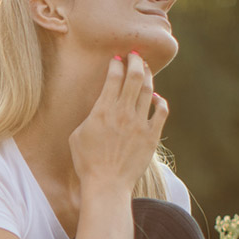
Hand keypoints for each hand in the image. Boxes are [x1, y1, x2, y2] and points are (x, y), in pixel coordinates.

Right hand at [68, 52, 167, 193]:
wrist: (106, 184)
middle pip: (134, 77)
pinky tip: (156, 98)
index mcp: (103, 111)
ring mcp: (140, 123)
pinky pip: (162, 111)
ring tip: (145, 69)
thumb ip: (90, 117)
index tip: (117, 59)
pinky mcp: (151, 135)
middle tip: (135, 55)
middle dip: (136, 61)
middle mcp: (123, 113)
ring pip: (148, 90)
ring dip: (147, 76)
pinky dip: (160, 101)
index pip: (113, 77)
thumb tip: (99, 109)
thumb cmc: (86, 162)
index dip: (116, 64)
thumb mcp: (77, 135)